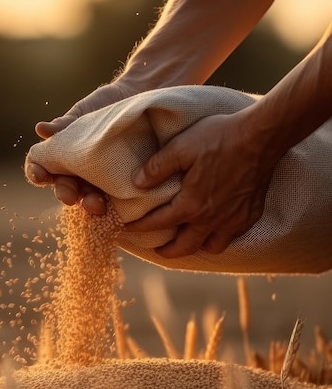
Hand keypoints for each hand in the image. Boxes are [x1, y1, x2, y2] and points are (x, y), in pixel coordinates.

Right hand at [26, 79, 138, 213]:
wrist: (138, 98)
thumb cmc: (105, 105)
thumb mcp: (85, 112)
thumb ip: (65, 124)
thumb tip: (41, 130)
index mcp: (62, 156)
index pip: (41, 168)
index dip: (36, 173)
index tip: (39, 175)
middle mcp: (78, 173)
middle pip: (65, 190)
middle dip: (65, 194)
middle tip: (70, 196)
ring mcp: (101, 182)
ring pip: (90, 200)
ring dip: (90, 204)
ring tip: (97, 204)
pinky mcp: (124, 186)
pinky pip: (118, 202)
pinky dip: (116, 206)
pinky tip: (119, 206)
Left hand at [125, 112, 275, 256]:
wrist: (261, 137)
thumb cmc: (220, 138)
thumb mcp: (180, 147)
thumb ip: (156, 167)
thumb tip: (136, 183)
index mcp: (191, 205)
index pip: (158, 223)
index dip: (139, 227)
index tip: (126, 229)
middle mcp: (212, 219)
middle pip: (184, 247)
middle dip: (167, 251)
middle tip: (156, 249)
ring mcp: (234, 219)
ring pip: (212, 247)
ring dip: (196, 247)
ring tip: (187, 241)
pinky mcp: (251, 214)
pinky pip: (233, 237)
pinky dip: (220, 237)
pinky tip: (216, 229)